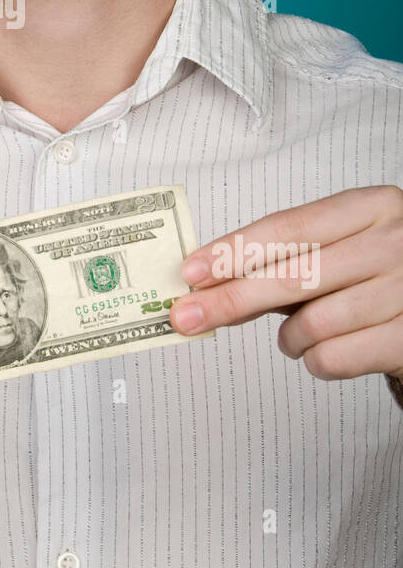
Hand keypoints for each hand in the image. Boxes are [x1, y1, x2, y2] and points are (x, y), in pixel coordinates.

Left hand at [169, 185, 402, 383]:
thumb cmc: (375, 271)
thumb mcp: (339, 247)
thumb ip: (282, 261)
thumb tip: (207, 283)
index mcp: (371, 207)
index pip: (288, 229)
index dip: (233, 251)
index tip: (190, 272)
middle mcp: (394, 244)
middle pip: (292, 276)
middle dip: (230, 299)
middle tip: (186, 316)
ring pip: (313, 324)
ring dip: (287, 338)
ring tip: (293, 335)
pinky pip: (334, 359)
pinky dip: (314, 361)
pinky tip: (321, 350)